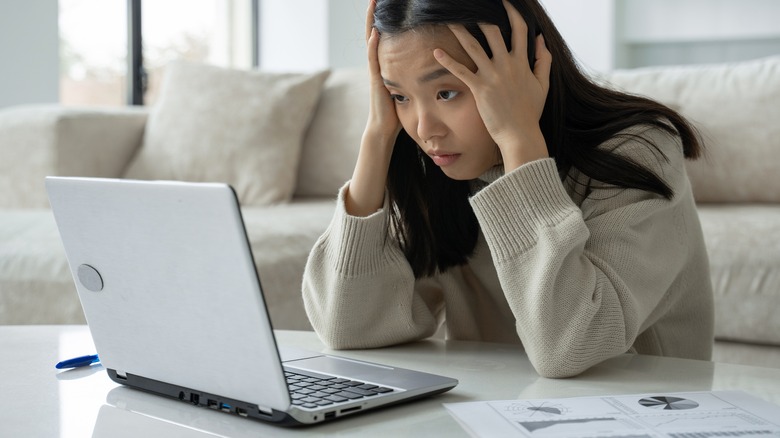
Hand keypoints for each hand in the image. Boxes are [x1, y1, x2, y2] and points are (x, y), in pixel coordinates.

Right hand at [364, 0, 400, 145]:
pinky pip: (373, 59)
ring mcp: (375, 71)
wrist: (384, 129)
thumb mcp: (406, 88)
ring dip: (371, 23)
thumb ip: (411, 76)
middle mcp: (378, 64)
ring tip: (373, 5)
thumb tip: (427, 69)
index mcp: (386, 65)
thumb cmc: (397, 112)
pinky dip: (373, 46)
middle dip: (375, 15)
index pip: (384, 37)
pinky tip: (375, 32)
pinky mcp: (375, 80)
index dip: (385, 21)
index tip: (389, 5)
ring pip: (371, 42)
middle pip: (374, 33)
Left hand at [433, 0, 551, 170]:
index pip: (519, 29)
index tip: (504, 2)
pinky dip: (448, 60)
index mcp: (522, 62)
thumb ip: (543, 60)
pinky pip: (460, 70)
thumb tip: (541, 39)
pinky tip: (436, 51)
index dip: (512, 12)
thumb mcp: (542, 84)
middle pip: (492, 31)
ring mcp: (492, 75)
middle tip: (469, 7)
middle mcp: (506, 64)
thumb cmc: (530, 112)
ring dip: (459, 30)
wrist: (519, 134)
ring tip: (449, 19)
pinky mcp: (479, 88)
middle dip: (480, 16)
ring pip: (472, 46)